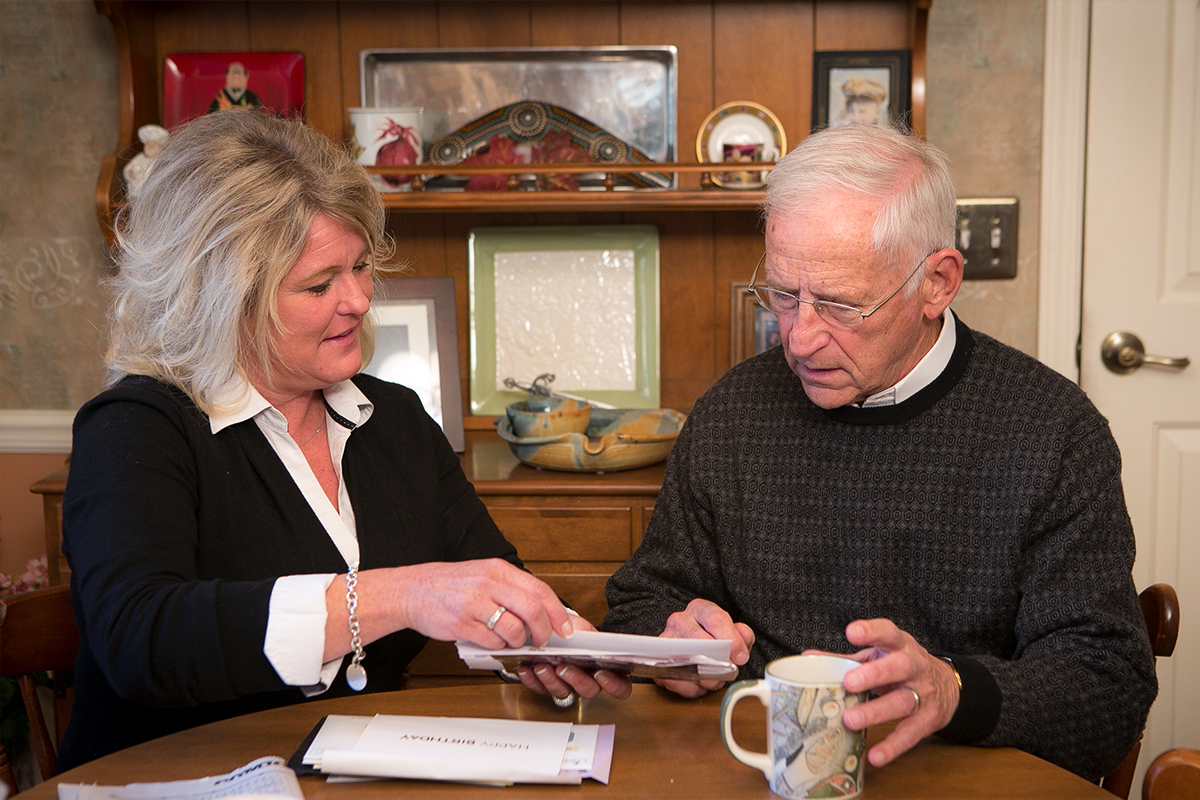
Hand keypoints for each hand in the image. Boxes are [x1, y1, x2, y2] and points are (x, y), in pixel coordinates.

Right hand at [327, 559, 573, 660]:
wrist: (412, 590)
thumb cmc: (451, 585)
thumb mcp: (484, 575)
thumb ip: (511, 590)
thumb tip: (544, 611)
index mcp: (498, 569)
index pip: (539, 589)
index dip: (558, 611)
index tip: (566, 627)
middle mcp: (488, 583)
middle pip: (532, 609)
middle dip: (543, 630)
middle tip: (542, 640)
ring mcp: (474, 604)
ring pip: (513, 628)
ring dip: (518, 641)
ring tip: (512, 641)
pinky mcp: (461, 624)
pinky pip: (491, 642)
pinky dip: (496, 647)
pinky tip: (490, 642)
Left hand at [516, 615, 632, 702]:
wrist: (551, 628)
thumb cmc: (572, 631)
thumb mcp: (583, 628)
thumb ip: (590, 635)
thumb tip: (593, 640)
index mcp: (604, 669)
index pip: (620, 686)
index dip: (614, 685)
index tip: (601, 674)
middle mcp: (587, 681)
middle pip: (589, 691)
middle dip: (576, 680)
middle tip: (564, 668)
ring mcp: (567, 686)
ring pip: (563, 693)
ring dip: (551, 680)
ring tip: (542, 666)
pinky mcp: (546, 687)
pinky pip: (540, 689)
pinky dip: (532, 680)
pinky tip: (527, 668)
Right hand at [656, 598, 754, 697]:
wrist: (687, 647)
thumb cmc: (709, 637)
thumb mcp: (729, 631)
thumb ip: (741, 635)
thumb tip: (742, 643)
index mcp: (699, 609)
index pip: (716, 619)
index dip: (732, 640)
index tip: (740, 656)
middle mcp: (679, 621)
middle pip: (701, 641)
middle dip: (720, 661)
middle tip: (729, 670)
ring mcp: (667, 641)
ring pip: (688, 662)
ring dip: (708, 678)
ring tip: (716, 678)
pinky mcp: (659, 663)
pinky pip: (678, 680)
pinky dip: (693, 687)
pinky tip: (701, 683)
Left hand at [816, 618, 960, 767]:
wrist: (948, 685)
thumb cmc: (901, 667)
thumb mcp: (878, 656)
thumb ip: (845, 658)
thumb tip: (809, 657)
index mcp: (900, 646)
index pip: (888, 633)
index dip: (871, 631)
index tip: (852, 632)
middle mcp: (915, 666)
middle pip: (899, 667)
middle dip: (874, 674)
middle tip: (849, 682)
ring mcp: (924, 693)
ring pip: (903, 701)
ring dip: (876, 711)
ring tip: (851, 719)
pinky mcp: (929, 719)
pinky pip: (911, 734)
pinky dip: (893, 746)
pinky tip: (875, 755)